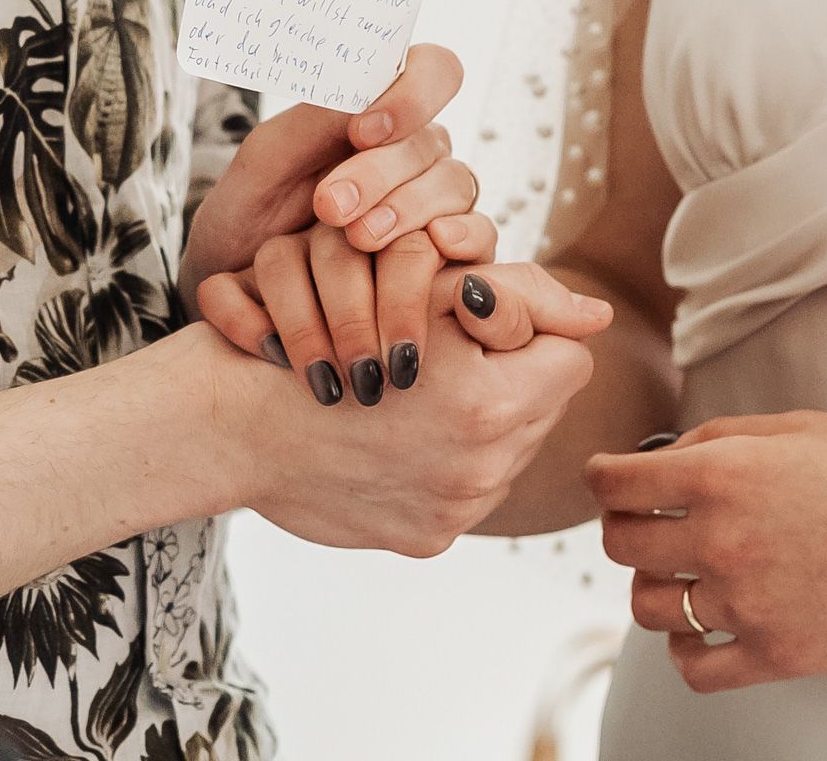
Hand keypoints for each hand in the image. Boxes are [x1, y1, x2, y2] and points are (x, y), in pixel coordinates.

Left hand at [180, 45, 474, 308]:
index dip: (412, 94)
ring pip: (456, 183)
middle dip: (381, 172)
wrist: (241, 285)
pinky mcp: (450, 254)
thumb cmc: (249, 215)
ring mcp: (436, 202)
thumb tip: (371, 92)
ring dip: (408, 207)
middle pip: (432, 140)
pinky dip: (465, 235)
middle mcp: (416, 152)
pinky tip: (437, 244)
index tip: (362, 131)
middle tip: (330, 206)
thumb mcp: (265, 161)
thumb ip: (315, 120)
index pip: (432, 71)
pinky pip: (481, 234)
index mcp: (379, 111)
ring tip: (357, 238)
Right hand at [207, 313, 596, 555]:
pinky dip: (444, 461)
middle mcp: (484, 469)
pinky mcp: (426, 538)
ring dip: (480, 419)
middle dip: (509, 377)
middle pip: (542, 407)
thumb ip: (518, 293)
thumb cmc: (320, 335)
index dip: (528, 329)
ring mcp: (456, 511)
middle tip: (446, 355)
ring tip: (418, 396)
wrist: (231, 425)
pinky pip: (467, 491)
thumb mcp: (418, 287)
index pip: (567, 357)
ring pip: (509, 450)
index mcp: (492, 403)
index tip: (482, 321)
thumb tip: (596, 315)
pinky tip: (396, 436)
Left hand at [585, 412, 826, 692]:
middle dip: (625, 528)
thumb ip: (716, 439)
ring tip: (680, 573)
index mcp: (723, 474)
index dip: (604, 478)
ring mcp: (750, 603)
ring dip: (654, 588)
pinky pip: (695, 667)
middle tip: (645, 522)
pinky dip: (687, 647)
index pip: (615, 485)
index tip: (609, 481)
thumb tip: (661, 458)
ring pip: (648, 608)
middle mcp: (725, 539)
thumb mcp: (794, 426)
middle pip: (622, 547)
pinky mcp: (779, 654)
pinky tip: (704, 624)